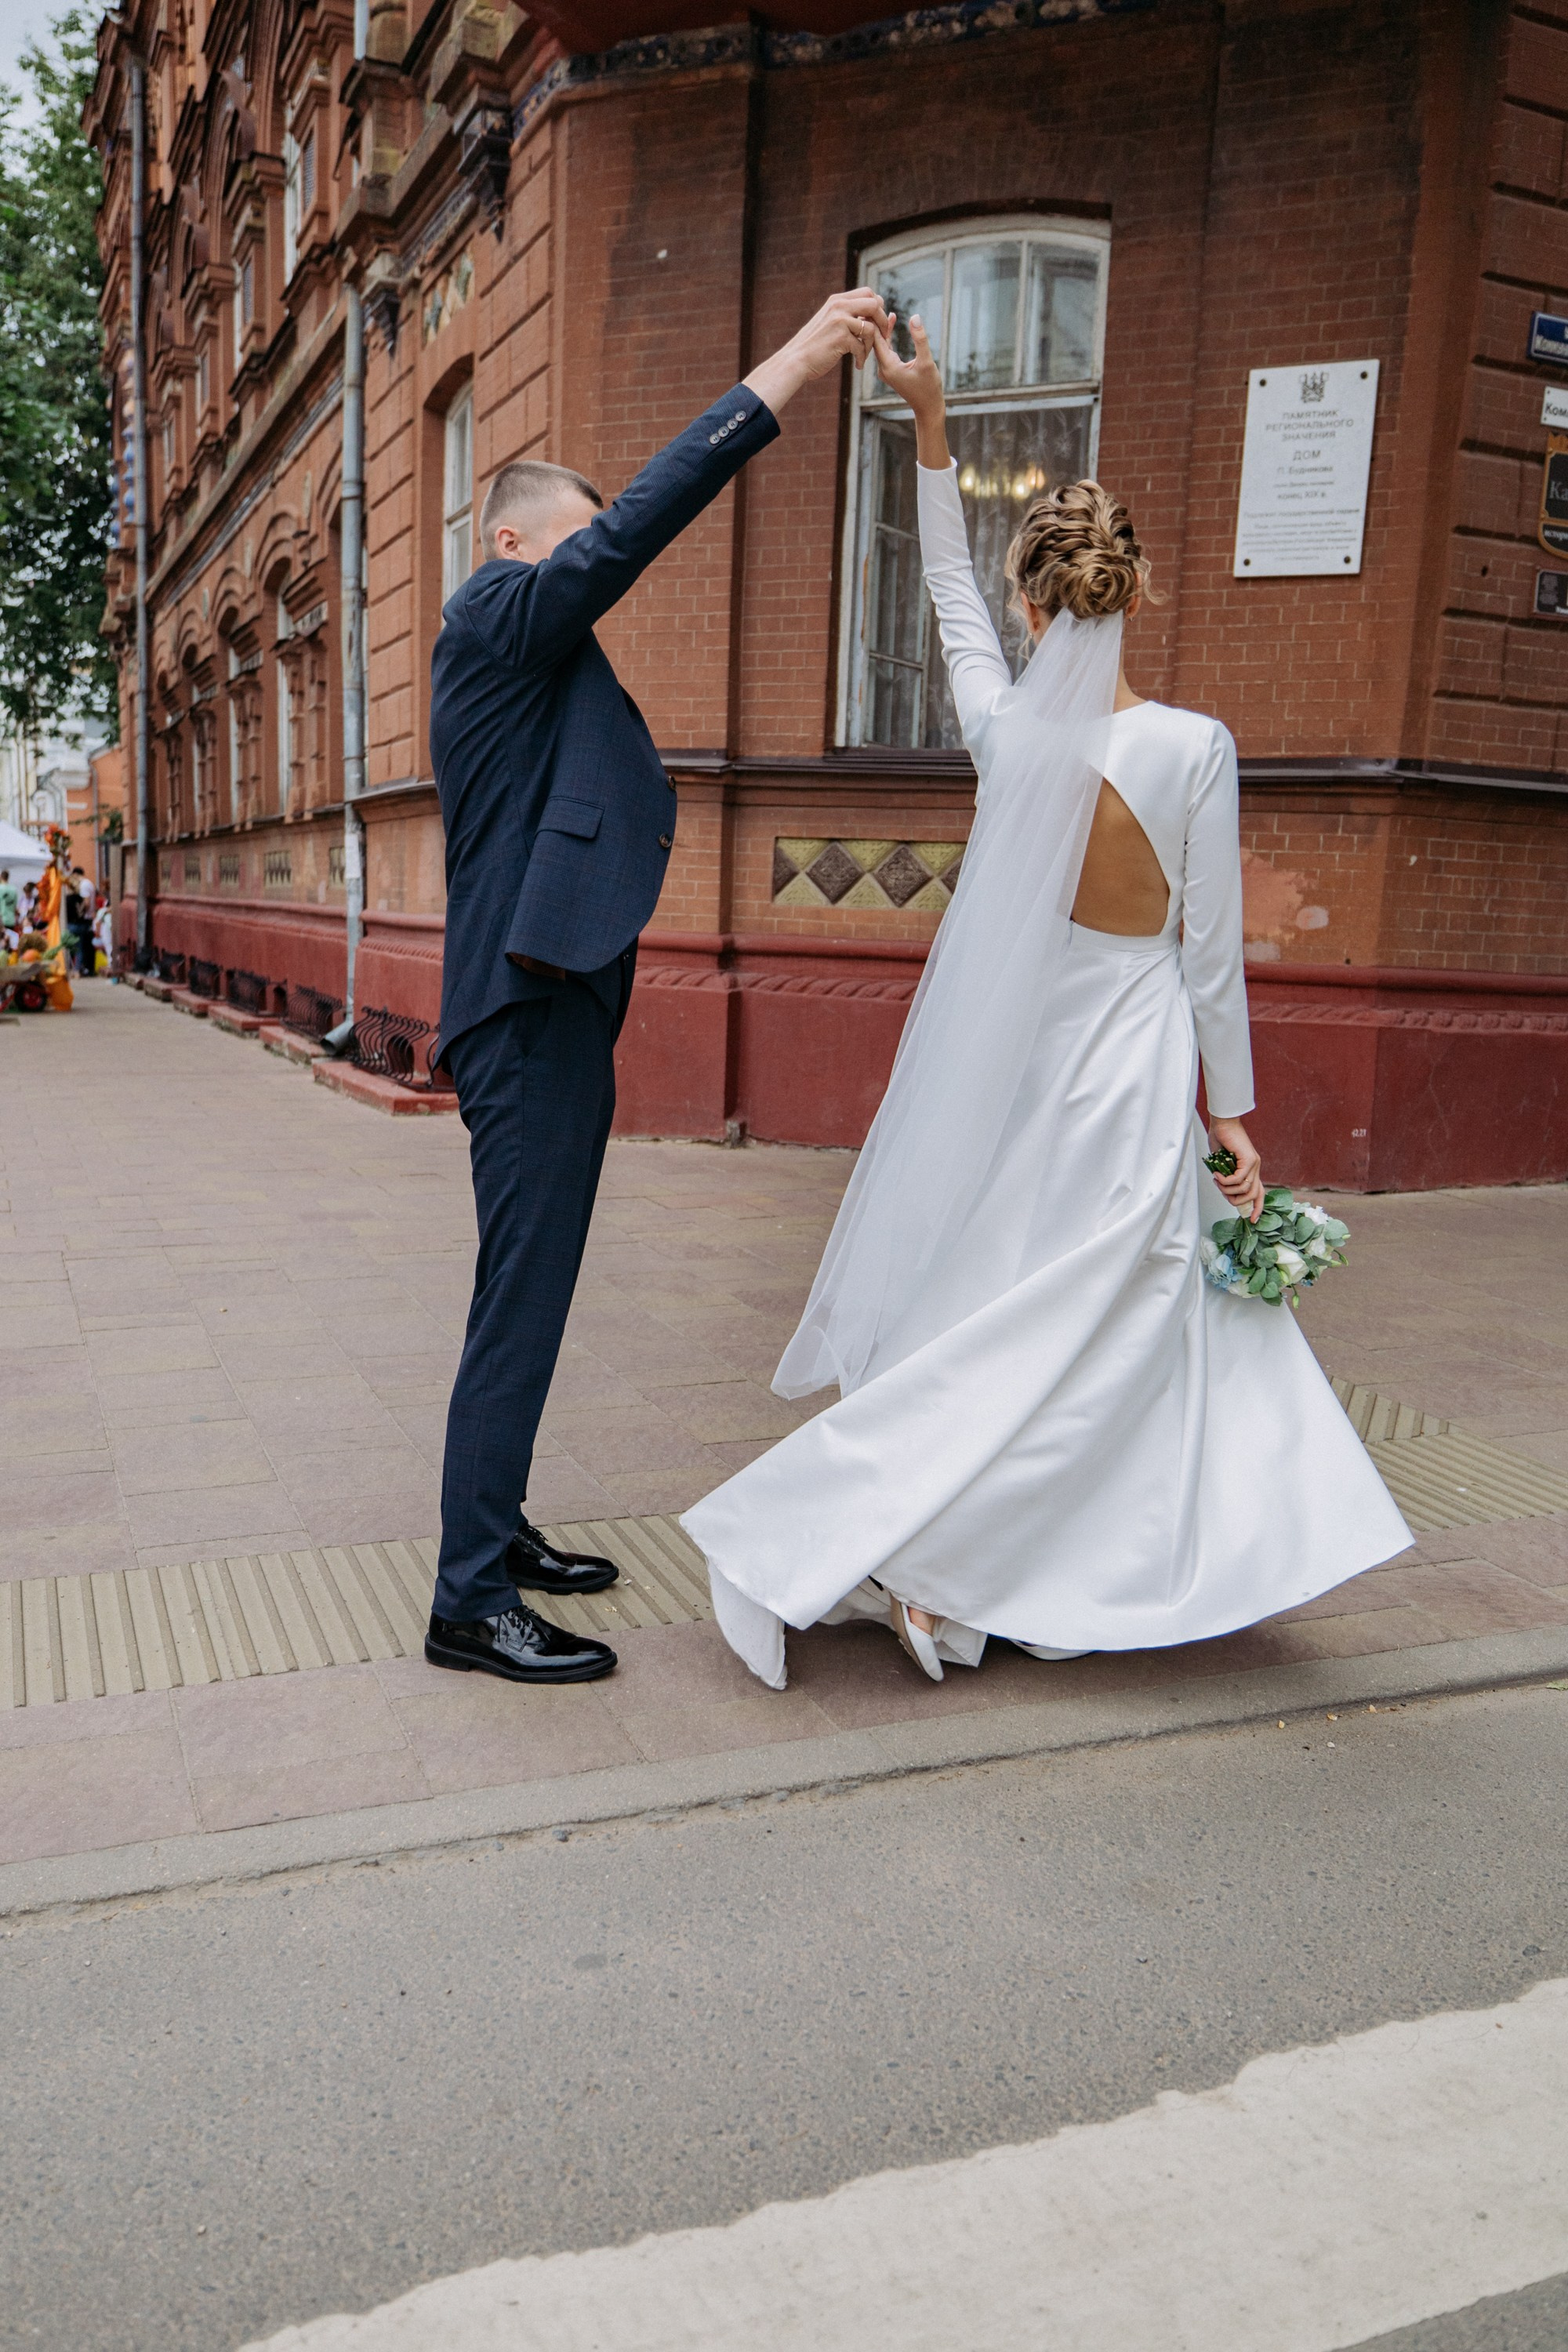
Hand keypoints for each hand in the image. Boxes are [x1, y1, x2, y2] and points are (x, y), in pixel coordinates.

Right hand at [743, 288, 888, 414]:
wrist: (796, 360)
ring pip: (871, 328)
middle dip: (882, 321)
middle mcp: (839, 306)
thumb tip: (866, 314)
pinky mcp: (840, 338)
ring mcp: (839, 321)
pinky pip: (862, 346)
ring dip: (872, 344)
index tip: (876, 323)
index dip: (877, 307)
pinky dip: (862, 358)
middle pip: (874, 304)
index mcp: (837, 300)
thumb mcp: (828, 322)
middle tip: (881, 337)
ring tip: (864, 355)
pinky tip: (857, 365)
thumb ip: (845, 315)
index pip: (868, 293)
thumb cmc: (814, 345)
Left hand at [871, 313, 949, 469]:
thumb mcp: (927, 362)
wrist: (928, 409)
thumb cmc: (929, 388)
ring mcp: (886, 369)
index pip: (876, 338)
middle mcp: (883, 368)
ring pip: (879, 343)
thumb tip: (914, 317)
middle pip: (873, 339)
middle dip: (874, 320)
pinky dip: (888, 335)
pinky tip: (893, 321)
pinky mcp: (891, 369)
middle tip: (873, 299)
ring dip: (881, 326)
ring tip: (881, 306)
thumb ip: (920, 339)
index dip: (875, 319)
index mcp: (888, 366)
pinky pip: (886, 348)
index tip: (874, 302)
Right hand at [1208, 1116, 1263, 1221]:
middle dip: (1234, 1200)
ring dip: (1227, 1190)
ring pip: (1244, 1189)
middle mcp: (1256, 1168)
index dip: (1257, 1208)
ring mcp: (1254, 1164)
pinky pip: (1238, 1179)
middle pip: (1252, 1196)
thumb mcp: (1222, 1165)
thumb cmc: (1221, 1140)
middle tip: (1221, 1191)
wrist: (1223, 1123)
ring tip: (1217, 1181)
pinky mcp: (1249, 1159)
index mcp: (1251, 1170)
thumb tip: (1224, 1191)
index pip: (1259, 1194)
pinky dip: (1225, 1181)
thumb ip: (1226, 1178)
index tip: (1251, 1220)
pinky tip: (1217, 1175)